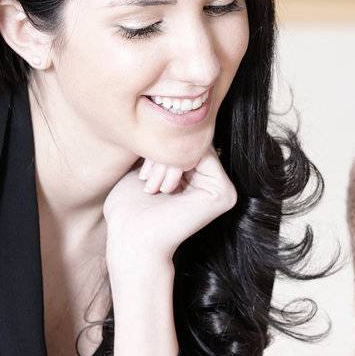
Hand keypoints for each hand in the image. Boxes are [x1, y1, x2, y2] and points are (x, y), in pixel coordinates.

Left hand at [102, 146, 237, 270]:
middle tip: (145, 179)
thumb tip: (170, 117)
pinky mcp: (223, 195)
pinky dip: (177, 165)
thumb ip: (161, 144)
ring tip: (151, 186)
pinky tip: (163, 189)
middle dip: (165, 151)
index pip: (186, 141)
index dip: (162, 143)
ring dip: (168, 160)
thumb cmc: (130, 207)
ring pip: (196, 147)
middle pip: (193, 142)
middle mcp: (217, 184)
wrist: (131, 238)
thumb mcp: (145, 166)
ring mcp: (224, 191)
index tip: (141, 166)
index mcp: (201, 179)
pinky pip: (202, 156)